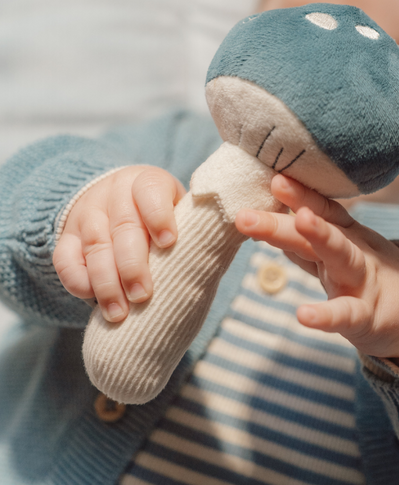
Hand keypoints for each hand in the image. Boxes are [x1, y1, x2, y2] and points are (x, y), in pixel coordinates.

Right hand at [53, 166, 185, 322]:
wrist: (115, 198)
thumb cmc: (160, 211)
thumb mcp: (180, 207)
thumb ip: (198, 221)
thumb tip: (237, 232)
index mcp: (147, 182)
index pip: (150, 191)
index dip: (159, 216)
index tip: (170, 243)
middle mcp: (115, 193)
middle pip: (122, 227)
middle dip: (132, 265)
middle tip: (144, 294)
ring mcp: (87, 214)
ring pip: (94, 246)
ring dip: (106, 283)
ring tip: (120, 313)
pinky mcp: (66, 236)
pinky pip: (65, 260)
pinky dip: (78, 282)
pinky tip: (92, 300)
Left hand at [235, 174, 398, 367]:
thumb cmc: (368, 281)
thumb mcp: (340, 256)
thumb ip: (306, 241)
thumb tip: (267, 219)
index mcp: (344, 236)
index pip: (321, 209)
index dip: (299, 194)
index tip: (273, 178)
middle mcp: (352, 251)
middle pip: (318, 229)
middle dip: (282, 220)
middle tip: (245, 214)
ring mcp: (361, 281)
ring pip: (340, 255)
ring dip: (320, 235)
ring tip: (299, 219)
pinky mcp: (366, 316)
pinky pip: (346, 314)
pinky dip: (326, 316)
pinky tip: (303, 315)